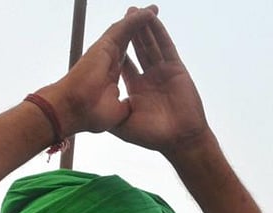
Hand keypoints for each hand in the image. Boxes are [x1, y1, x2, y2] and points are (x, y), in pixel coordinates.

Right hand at [45, 5, 159, 136]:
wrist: (76, 112)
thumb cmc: (91, 116)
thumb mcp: (119, 114)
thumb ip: (126, 107)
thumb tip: (133, 108)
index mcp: (113, 78)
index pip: (130, 62)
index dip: (141, 55)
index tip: (152, 52)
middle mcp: (111, 62)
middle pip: (131, 43)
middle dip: (143, 33)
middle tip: (153, 20)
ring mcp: (108, 53)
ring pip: (128, 31)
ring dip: (141, 20)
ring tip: (153, 10)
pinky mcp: (105, 45)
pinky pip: (125, 28)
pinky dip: (137, 20)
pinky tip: (149, 13)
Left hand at [112, 7, 212, 154]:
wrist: (179, 140)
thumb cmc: (153, 136)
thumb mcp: (123, 125)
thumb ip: (111, 111)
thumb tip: (93, 103)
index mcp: (137, 89)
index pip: (125, 62)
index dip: (118, 48)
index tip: (110, 36)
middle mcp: (150, 78)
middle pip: (138, 48)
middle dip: (131, 31)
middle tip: (126, 12)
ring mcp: (163, 73)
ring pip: (151, 44)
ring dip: (143, 27)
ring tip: (137, 10)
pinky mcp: (176, 70)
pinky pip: (166, 47)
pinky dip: (159, 32)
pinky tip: (153, 19)